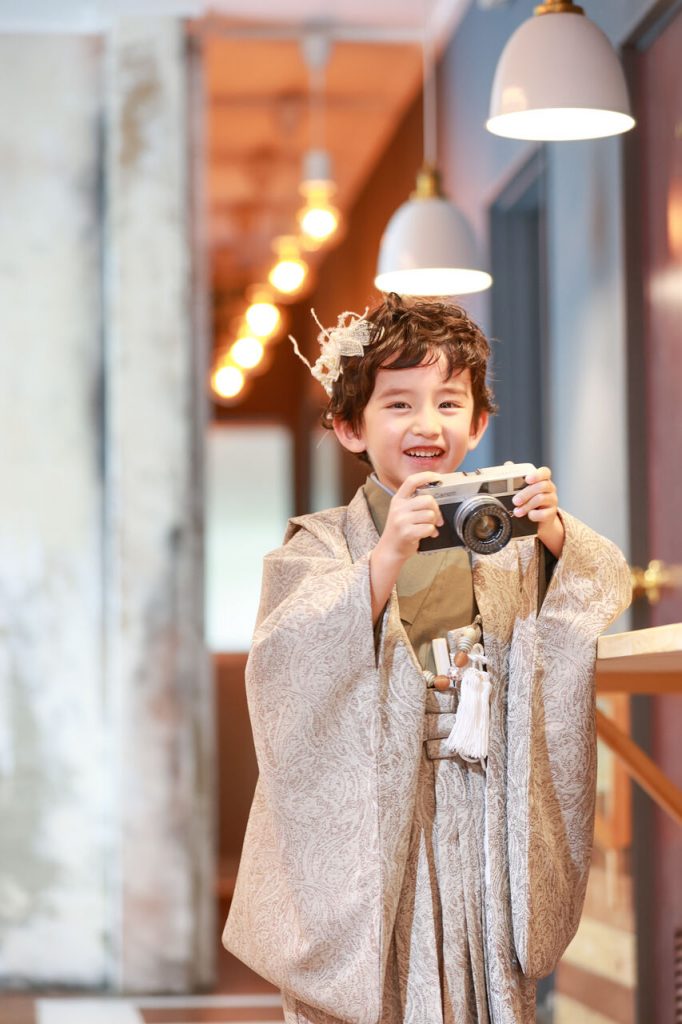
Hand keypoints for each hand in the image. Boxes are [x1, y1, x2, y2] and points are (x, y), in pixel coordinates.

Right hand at [369, 472, 442, 622]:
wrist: (389, 550)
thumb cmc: (399, 531)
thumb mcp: (401, 512)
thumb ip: (414, 502)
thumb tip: (435, 495)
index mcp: (398, 499)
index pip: (411, 481)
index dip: (426, 476)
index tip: (437, 477)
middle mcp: (398, 508)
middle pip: (427, 500)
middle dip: (436, 509)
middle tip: (436, 518)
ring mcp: (402, 520)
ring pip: (430, 515)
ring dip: (433, 523)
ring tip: (428, 527)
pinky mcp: (407, 533)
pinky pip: (429, 528)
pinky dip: (431, 532)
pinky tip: (427, 535)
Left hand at [512, 466, 564, 557]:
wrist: (539, 520)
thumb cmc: (530, 501)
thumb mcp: (523, 489)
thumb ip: (517, 477)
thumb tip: (508, 464)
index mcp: (543, 480)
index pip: (545, 472)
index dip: (537, 474)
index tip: (527, 479)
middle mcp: (550, 489)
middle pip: (541, 486)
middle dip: (526, 493)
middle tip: (515, 501)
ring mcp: (552, 501)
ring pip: (541, 499)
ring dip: (526, 506)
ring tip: (517, 512)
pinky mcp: (552, 514)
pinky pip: (543, 514)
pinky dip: (534, 515)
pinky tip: (529, 516)